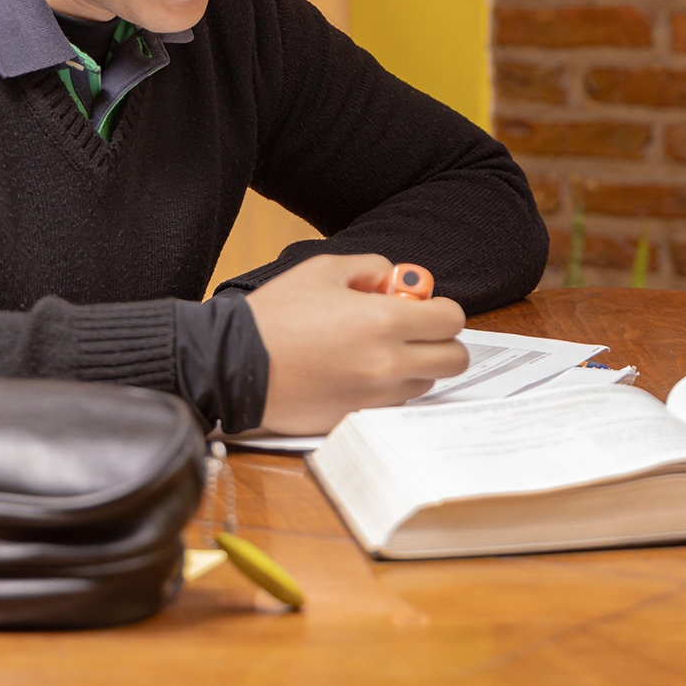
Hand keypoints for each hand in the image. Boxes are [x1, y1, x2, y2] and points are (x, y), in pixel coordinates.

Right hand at [247, 254, 467, 433]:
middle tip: (415, 331)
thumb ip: (371, 267)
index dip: (440, 309)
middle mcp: (387, 363)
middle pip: (453, 359)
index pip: (451, 320)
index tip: (425, 307)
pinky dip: (388, 389)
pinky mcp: (356, 418)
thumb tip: (395, 279)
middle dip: (441, 342)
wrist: (232, 364)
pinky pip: (394, 404)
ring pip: (425, 383)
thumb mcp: (323, 270)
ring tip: (376, 350)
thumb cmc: (275, 315)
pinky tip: (357, 372)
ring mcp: (373, 396)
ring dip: (414, 366)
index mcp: (383, 321)